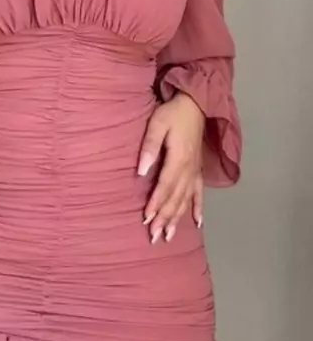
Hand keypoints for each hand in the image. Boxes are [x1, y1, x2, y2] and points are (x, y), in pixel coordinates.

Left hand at [138, 93, 204, 243]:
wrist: (196, 103)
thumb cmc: (173, 113)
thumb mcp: (157, 124)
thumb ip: (149, 147)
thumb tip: (141, 171)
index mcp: (178, 159)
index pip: (165, 187)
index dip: (156, 204)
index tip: (147, 219)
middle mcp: (189, 169)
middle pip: (175, 199)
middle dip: (164, 218)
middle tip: (155, 237)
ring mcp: (195, 171)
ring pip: (185, 200)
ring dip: (177, 218)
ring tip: (169, 236)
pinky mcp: (198, 169)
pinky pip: (199, 193)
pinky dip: (198, 208)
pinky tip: (197, 223)